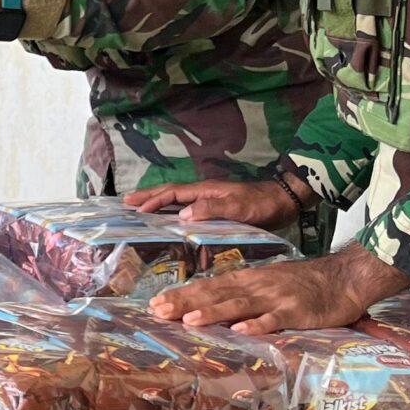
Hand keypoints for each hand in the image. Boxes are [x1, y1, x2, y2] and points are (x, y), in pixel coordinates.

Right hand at [125, 178, 299, 229]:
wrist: (284, 201)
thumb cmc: (262, 205)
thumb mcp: (239, 208)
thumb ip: (212, 210)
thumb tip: (182, 215)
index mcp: (206, 190)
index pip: (173, 194)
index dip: (153, 200)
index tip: (135, 209)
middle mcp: (204, 193)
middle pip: (170, 193)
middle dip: (148, 196)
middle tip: (126, 202)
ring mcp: (210, 199)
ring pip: (177, 199)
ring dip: (157, 202)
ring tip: (140, 207)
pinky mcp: (216, 208)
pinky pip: (187, 208)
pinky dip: (172, 211)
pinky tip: (169, 218)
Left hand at [151, 244, 409, 333]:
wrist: (346, 275)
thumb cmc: (305, 282)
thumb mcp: (269, 282)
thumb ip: (243, 292)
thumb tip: (213, 304)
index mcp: (249, 279)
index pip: (209, 286)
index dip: (183, 294)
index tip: (157, 303)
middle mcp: (257, 285)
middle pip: (217, 294)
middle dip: (186, 302)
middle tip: (158, 311)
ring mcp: (277, 298)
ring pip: (240, 305)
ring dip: (214, 312)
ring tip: (189, 320)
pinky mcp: (297, 311)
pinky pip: (275, 319)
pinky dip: (258, 324)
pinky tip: (241, 330)